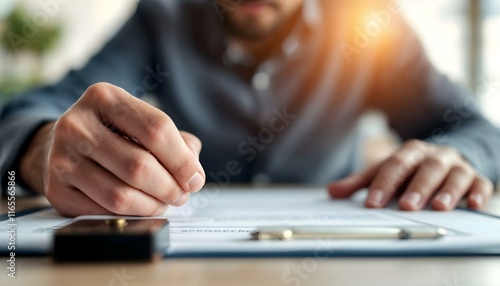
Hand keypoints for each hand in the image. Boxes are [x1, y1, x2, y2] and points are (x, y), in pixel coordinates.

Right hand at [20, 82, 204, 216]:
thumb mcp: (142, 122)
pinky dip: (130, 215)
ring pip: (121, 195)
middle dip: (170, 187)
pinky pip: (104, 212)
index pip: (156, 129)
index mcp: (104, 98)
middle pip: (139, 166)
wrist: (61, 145)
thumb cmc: (114, 134)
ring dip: (153, 205)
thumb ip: (178, 142)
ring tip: (163, 201)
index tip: (195, 179)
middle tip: (181, 195)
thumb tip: (193, 174)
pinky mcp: (56, 190)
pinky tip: (139, 206)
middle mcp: (77, 124)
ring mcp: (62, 158)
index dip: (183, 160)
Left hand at [328, 140, 493, 210]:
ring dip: (448, 191)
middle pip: (427, 168)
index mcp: (410, 153)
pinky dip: (479, 193)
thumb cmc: (408, 169)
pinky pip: (480, 183)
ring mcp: (456, 166)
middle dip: (417, 187)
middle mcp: (434, 156)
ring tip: (440, 207)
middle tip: (407, 206)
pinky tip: (474, 204)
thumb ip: (359, 183)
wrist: (442, 158)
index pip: (395, 166)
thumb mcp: (384, 172)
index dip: (384, 184)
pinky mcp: (475, 178)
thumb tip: (331, 191)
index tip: (372, 203)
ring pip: (455, 175)